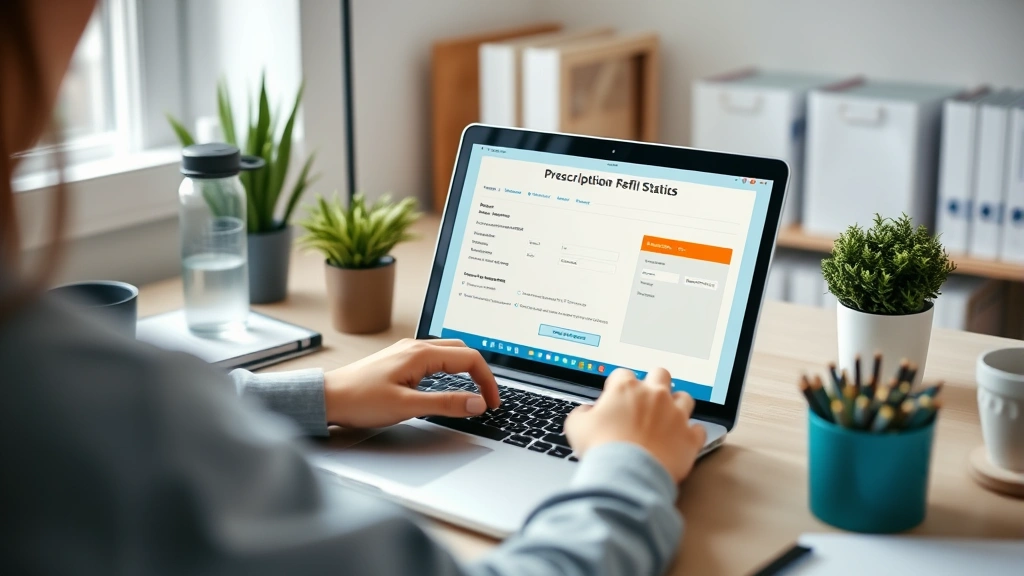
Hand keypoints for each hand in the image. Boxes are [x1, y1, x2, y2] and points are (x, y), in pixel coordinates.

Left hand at [324, 339, 499, 428]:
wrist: (327, 398)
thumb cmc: (360, 401)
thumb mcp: (407, 406)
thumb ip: (445, 405)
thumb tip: (476, 403)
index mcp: (421, 353)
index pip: (469, 358)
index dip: (487, 381)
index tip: (492, 403)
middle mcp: (415, 347)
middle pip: (462, 351)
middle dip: (480, 373)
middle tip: (487, 398)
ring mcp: (407, 352)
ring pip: (448, 353)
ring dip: (465, 369)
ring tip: (474, 392)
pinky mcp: (400, 360)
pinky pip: (434, 359)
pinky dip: (450, 370)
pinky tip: (447, 385)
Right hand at [564, 368, 706, 482]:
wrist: (627, 474)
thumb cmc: (602, 448)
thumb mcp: (576, 427)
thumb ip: (582, 413)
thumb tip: (586, 412)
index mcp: (626, 388)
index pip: (623, 375)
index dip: (617, 386)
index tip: (615, 398)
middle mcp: (654, 395)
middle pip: (660, 374)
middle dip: (654, 383)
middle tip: (647, 399)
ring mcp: (675, 415)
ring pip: (685, 398)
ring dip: (677, 405)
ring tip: (668, 418)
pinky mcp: (689, 437)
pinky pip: (698, 430)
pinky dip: (692, 434)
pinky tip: (682, 440)